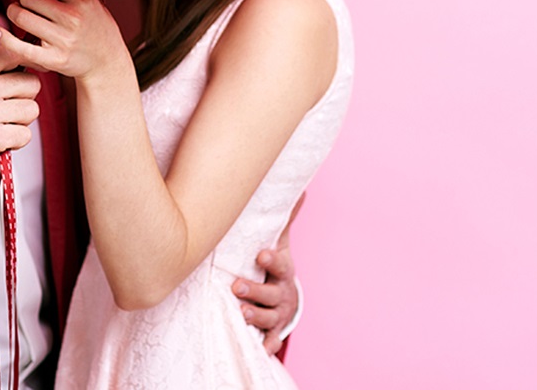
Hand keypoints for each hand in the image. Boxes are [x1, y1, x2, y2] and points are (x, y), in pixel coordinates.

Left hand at [0, 0, 128, 79]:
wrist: (106, 62)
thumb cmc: (93, 27)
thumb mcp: (88, 0)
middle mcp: (73, 18)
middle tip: (29, 5)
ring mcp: (63, 40)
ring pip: (20, 17)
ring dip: (15, 14)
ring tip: (22, 16)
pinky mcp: (53, 60)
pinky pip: (19, 46)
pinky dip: (4, 37)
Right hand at [0, 44, 40, 195]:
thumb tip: (32, 59)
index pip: (12, 52)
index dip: (29, 62)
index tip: (26, 76)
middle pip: (32, 83)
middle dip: (25, 101)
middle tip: (4, 114)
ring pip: (32, 109)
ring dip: (21, 124)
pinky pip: (25, 134)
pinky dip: (16, 143)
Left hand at [232, 194, 302, 354]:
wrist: (283, 298)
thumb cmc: (274, 266)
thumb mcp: (280, 243)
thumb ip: (283, 220)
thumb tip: (300, 189)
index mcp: (283, 271)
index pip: (280, 265)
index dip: (272, 260)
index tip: (261, 254)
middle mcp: (282, 294)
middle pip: (271, 294)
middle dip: (255, 291)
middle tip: (236, 286)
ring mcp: (277, 315)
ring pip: (268, 319)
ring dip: (255, 317)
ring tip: (239, 312)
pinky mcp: (271, 331)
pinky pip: (269, 341)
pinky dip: (266, 345)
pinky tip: (259, 348)